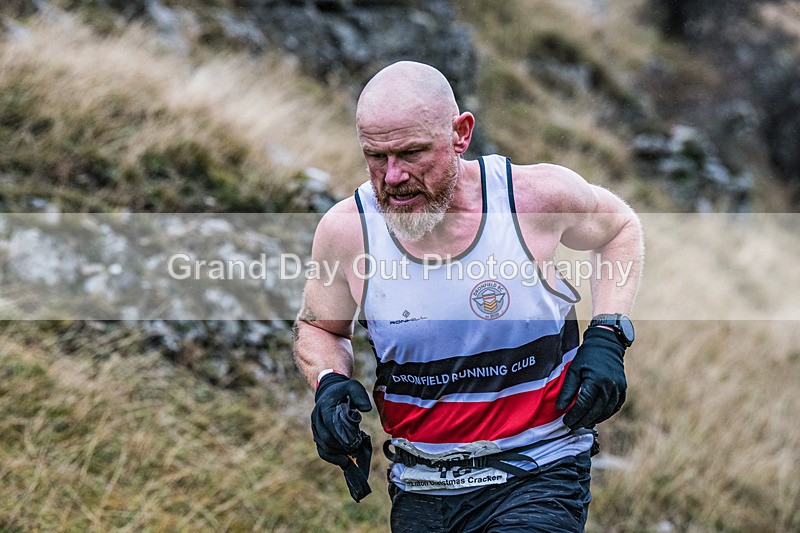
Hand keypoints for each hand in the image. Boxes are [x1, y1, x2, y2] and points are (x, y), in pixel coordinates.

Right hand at [311, 373, 372, 500]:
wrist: (330, 391)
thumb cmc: (343, 391)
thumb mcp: (353, 387)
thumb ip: (360, 395)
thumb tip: (366, 409)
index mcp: (323, 407)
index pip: (330, 425)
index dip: (341, 436)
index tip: (353, 443)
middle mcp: (316, 419)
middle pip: (325, 438)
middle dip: (340, 447)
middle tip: (354, 450)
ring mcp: (315, 428)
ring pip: (322, 446)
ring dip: (336, 453)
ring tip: (350, 457)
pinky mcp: (317, 435)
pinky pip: (321, 450)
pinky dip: (331, 457)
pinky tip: (343, 461)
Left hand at [556, 327, 626, 429]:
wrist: (606, 345)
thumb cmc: (587, 357)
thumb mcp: (573, 370)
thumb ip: (567, 390)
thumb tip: (560, 408)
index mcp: (596, 381)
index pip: (584, 405)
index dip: (574, 415)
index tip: (566, 421)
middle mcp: (610, 387)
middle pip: (595, 411)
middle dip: (582, 421)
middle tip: (572, 426)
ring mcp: (618, 389)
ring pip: (605, 412)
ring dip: (593, 420)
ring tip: (582, 423)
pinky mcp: (623, 390)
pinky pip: (614, 407)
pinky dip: (604, 414)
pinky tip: (595, 417)